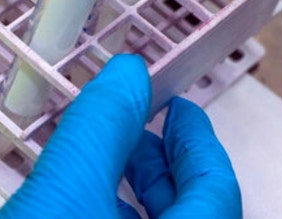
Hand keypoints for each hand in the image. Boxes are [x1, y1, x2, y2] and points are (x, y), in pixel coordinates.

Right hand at [0, 54, 241, 217]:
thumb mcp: (64, 189)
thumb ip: (101, 128)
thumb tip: (129, 75)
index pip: (217, 186)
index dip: (196, 138)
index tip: (178, 108)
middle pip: (196, 208)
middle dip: (165, 164)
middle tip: (143, 129)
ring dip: (141, 195)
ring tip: (111, 163)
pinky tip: (89, 206)